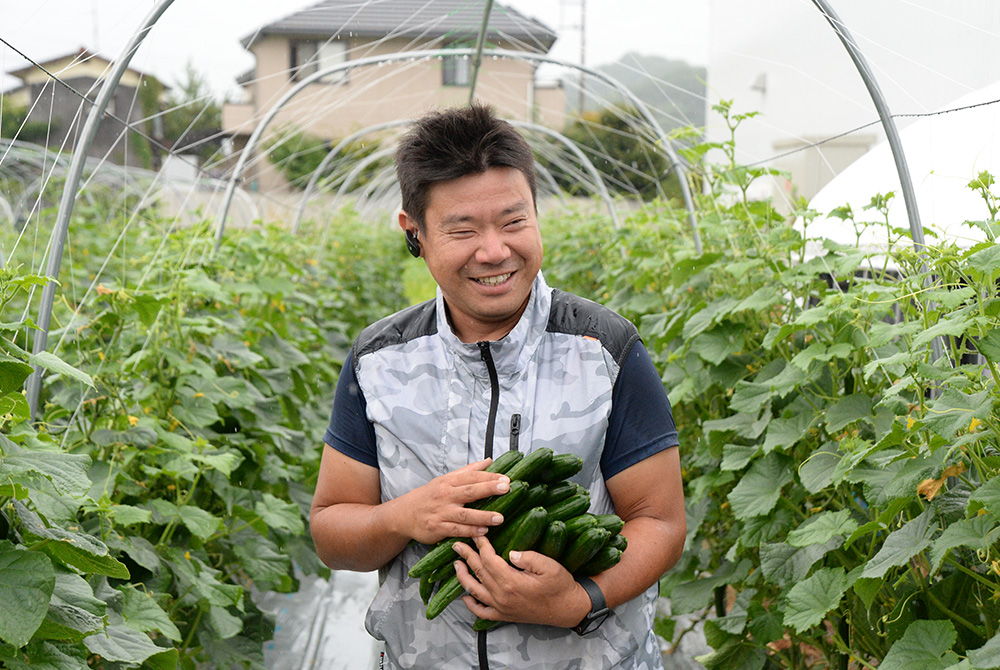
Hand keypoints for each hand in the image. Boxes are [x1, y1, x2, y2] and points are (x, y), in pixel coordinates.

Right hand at [394, 459, 509, 544]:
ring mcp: (441, 512)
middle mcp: (446, 495)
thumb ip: (469, 471)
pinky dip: (470, 531)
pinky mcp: (438, 528)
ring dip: (483, 516)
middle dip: (489, 489)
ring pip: (465, 514)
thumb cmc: (430, 495)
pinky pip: (457, 530)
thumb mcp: (447, 479)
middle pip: (470, 491)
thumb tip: (489, 460)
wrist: (404, 514)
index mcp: (449, 482)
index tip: (506, 478)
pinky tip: (483, 532)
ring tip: (500, 517)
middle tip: (506, 488)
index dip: (490, 477)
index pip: (472, 476)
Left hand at [453, 535, 590, 627]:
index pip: (489, 560)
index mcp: (511, 582)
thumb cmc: (560, 586)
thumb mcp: (550, 566)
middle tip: (457, 544)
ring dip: (463, 576)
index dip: (481, 545)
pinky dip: (470, 604)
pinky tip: (465, 596)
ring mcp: (501, 608)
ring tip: (456, 564)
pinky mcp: (504, 616)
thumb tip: (511, 553)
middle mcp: (502, 596)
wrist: (567, 609)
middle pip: (478, 572)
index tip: (477, 534)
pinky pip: (481, 612)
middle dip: (467, 556)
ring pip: (474, 591)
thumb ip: (529, 557)